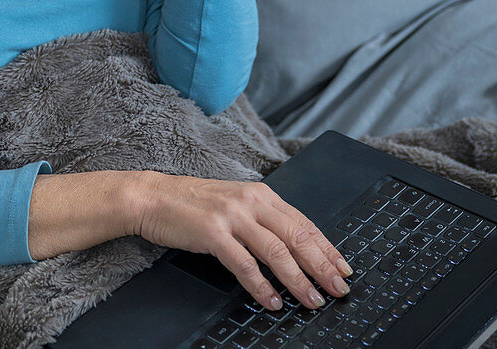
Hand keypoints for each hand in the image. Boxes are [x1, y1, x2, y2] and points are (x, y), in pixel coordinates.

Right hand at [131, 172, 353, 310]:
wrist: (153, 197)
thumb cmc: (194, 204)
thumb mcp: (236, 204)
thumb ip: (263, 220)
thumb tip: (293, 248)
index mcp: (262, 195)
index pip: (304, 224)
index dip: (327, 248)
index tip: (343, 268)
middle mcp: (252, 202)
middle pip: (297, 237)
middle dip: (322, 266)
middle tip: (338, 289)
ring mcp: (233, 216)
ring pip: (277, 252)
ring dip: (298, 280)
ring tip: (311, 300)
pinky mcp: (214, 233)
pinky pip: (245, 264)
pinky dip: (262, 286)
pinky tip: (273, 301)